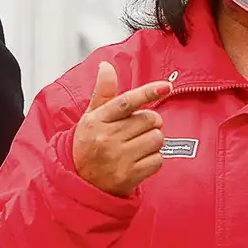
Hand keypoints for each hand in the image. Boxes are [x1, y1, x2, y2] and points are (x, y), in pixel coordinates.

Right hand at [73, 62, 172, 196]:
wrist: (81, 182)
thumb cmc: (90, 144)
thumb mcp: (91, 117)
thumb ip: (103, 92)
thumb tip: (105, 65)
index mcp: (97, 120)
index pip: (126, 102)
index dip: (148, 92)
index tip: (166, 86)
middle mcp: (106, 138)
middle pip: (150, 119)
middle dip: (151, 123)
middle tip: (139, 131)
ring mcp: (117, 158)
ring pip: (157, 139)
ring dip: (154, 142)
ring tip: (138, 146)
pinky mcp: (128, 176)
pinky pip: (158, 160)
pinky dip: (154, 160)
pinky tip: (140, 161)